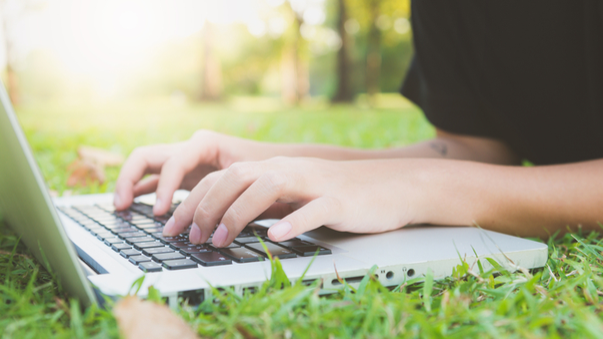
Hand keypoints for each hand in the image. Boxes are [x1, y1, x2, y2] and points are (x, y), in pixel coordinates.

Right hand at [114, 130, 280, 213]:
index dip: (164, 187)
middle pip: (146, 156)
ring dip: (130, 184)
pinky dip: (144, 191)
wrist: (282, 163)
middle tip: (122, 205)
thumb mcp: (254, 177)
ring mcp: (185, 160)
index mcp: (205, 143)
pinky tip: (132, 207)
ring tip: (121, 208)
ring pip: (146, 166)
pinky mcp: (185, 174)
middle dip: (130, 178)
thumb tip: (219, 218)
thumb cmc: (269, 169)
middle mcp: (190, 147)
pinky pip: (156, 179)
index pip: (172, 162)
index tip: (162, 212)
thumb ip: (233, 193)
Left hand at [163, 157, 426, 246]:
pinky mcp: (338, 200)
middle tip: (189, 238)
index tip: (175, 227)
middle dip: (205, 207)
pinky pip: (313, 209)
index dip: (194, 200)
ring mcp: (314, 183)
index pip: (224, 177)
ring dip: (237, 214)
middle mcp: (289, 169)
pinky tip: (276, 236)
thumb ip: (264, 203)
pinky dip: (293, 222)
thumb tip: (225, 223)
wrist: (391, 185)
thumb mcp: (295, 195)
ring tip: (218, 241)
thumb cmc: (338, 195)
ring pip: (267, 187)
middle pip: (236, 178)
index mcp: (274, 168)